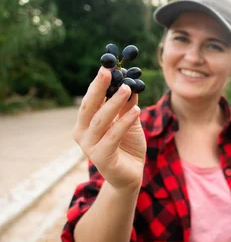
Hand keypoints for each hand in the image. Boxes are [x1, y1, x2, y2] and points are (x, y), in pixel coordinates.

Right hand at [72, 67, 146, 190]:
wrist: (130, 176)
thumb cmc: (127, 147)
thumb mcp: (129, 121)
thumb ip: (128, 104)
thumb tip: (131, 81)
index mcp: (85, 123)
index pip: (90, 99)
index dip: (98, 82)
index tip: (107, 66)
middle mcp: (82, 133)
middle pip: (89, 106)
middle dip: (99, 87)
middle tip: (109, 71)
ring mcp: (89, 146)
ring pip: (101, 120)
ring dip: (114, 102)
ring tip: (127, 88)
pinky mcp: (101, 158)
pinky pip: (113, 136)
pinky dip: (124, 122)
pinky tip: (137, 110)